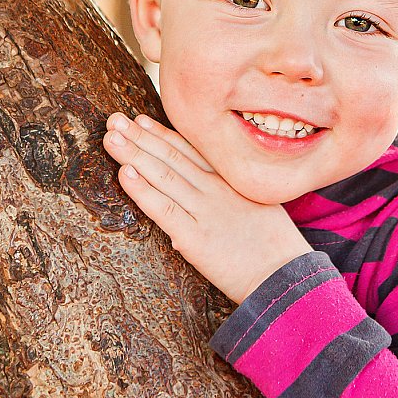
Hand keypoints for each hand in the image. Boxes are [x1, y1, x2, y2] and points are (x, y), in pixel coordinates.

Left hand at [103, 113, 311, 304]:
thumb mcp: (261, 207)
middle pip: (173, 157)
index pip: (192, 150)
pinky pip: (162, 209)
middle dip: (141, 137)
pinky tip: (124, 172)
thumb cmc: (276, 248)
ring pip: (163, 176)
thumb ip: (233, 197)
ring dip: (134, 154)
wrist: (286, 278)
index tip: (141, 119)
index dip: (163, 134)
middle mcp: (217, 190)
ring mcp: (205, 211)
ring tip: (111, 136)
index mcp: (232, 181)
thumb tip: (206, 195)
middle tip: (115, 120)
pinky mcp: (195, 238)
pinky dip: (142, 190)